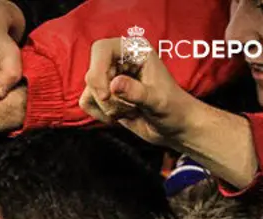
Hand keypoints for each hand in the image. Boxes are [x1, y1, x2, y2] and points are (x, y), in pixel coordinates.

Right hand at [79, 39, 195, 146]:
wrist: (175, 126)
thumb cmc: (173, 108)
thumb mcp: (158, 100)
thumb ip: (136, 92)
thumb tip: (114, 85)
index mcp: (136, 51)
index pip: (102, 49)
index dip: (98, 71)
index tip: (106, 95)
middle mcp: (120, 60)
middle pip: (92, 74)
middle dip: (107, 98)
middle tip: (129, 108)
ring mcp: (110, 78)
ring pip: (89, 92)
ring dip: (108, 108)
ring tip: (131, 110)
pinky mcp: (104, 95)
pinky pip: (87, 103)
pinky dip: (100, 114)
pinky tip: (119, 116)